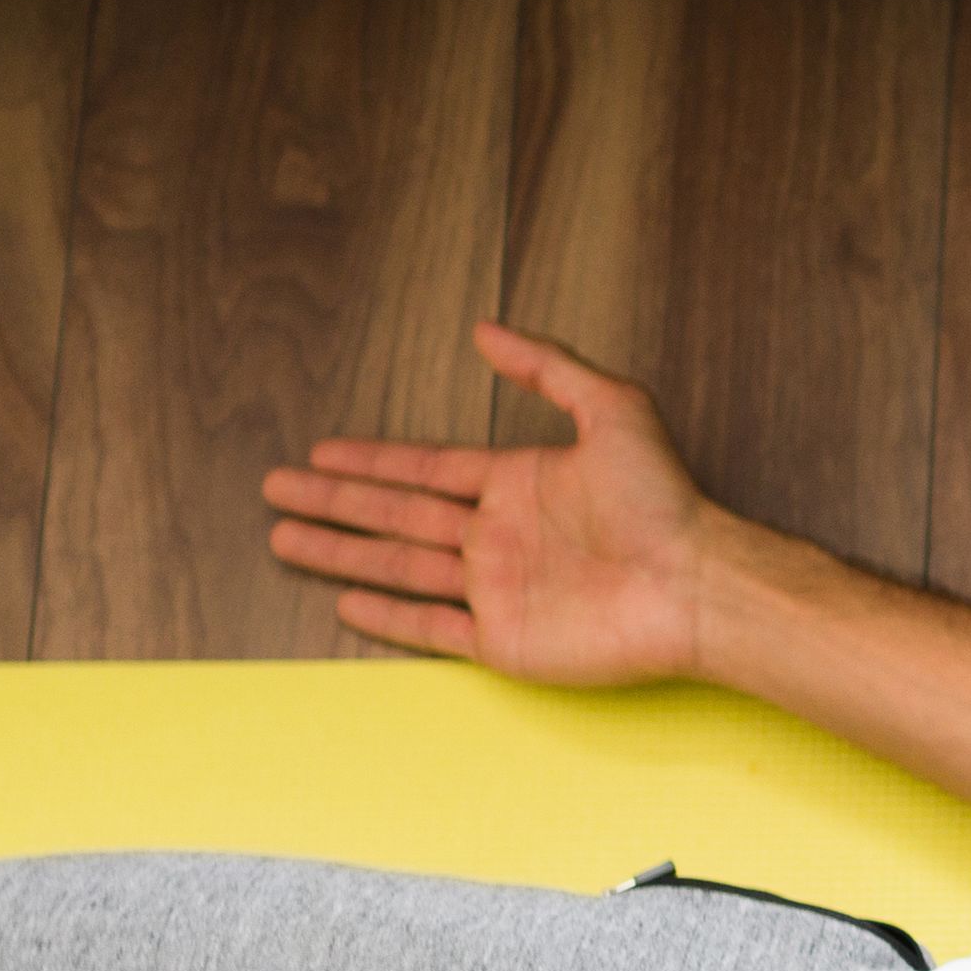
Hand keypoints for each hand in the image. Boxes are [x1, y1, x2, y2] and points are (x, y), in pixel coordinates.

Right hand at [262, 323, 716, 687]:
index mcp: (519, 482)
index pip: (425, 468)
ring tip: (283, 538)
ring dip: (340, 551)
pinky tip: (345, 600)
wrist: (696, 584)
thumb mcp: (613, 408)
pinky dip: (386, 617)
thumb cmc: (664, 501)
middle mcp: (500, 535)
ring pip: (399, 566)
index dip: (371, 460)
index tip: (320, 452)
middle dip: (334, 501)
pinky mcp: (504, 640)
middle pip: (397, 514)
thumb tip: (487, 330)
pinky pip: (431, 628)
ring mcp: (498, 589)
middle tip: (275, 489)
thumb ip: (547, 366)